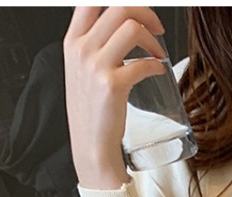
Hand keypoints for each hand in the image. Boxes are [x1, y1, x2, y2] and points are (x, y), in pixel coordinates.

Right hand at [63, 6, 166, 188]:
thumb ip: (95, 49)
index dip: (122, 2)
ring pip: (132, 28)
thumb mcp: (83, 73)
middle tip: (158, 30)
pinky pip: (143, 62)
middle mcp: (81, 49)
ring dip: (152, 39)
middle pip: (118, 7)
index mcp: (72, 42)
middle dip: (146, 13)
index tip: (138, 12)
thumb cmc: (92, 113)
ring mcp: (95, 66)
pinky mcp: (112, 85)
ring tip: (158, 54)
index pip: (91, 1)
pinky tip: (158, 71)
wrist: (91, 147)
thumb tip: (122, 31)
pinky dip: (156, 64)